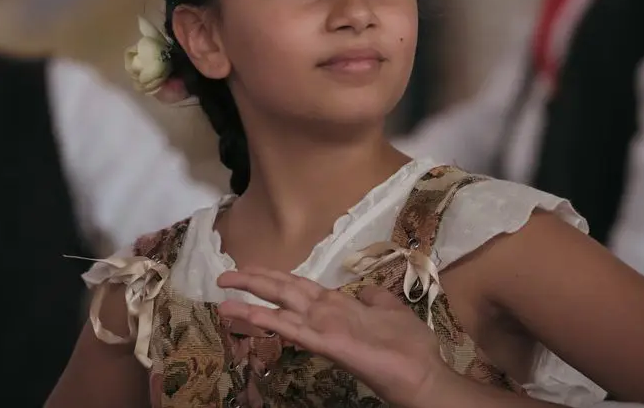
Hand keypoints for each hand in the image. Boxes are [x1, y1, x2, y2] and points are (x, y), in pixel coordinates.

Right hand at [216, 267, 448, 407]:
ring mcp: (324, 328)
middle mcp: (324, 314)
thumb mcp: (390, 309)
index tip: (248, 269)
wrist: (422, 373)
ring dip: (251, 303)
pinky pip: (294, 329)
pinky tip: (248, 314)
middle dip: (252, 283)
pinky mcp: (328, 343)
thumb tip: (364, 290)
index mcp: (337, 304)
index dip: (273, 277)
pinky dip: (269, 320)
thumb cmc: (407, 344)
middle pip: (282, 292)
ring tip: (223, 298)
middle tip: (222, 277)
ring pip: (281, 309)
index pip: (298, 286)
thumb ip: (374, 299)